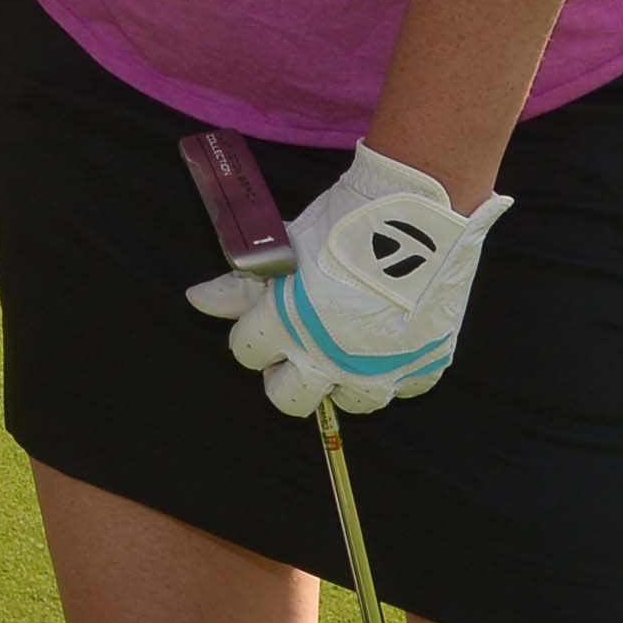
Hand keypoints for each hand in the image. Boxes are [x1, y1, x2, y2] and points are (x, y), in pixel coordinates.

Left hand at [184, 142, 511, 417]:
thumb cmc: (346, 224)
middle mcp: (331, 360)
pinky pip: (402, 389)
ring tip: (347, 350)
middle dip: (286, 375)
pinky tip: (390, 346)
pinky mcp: (424, 367)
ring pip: (349, 403)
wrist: (420, 219)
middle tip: (300, 348)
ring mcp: (380, 370)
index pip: (246, 350)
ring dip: (341, 381)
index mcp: (288, 327)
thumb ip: (245, 283)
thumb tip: (198, 300)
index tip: (266, 317)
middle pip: (287, 398)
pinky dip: (394, 373)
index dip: (251, 333)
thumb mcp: (289, 247)